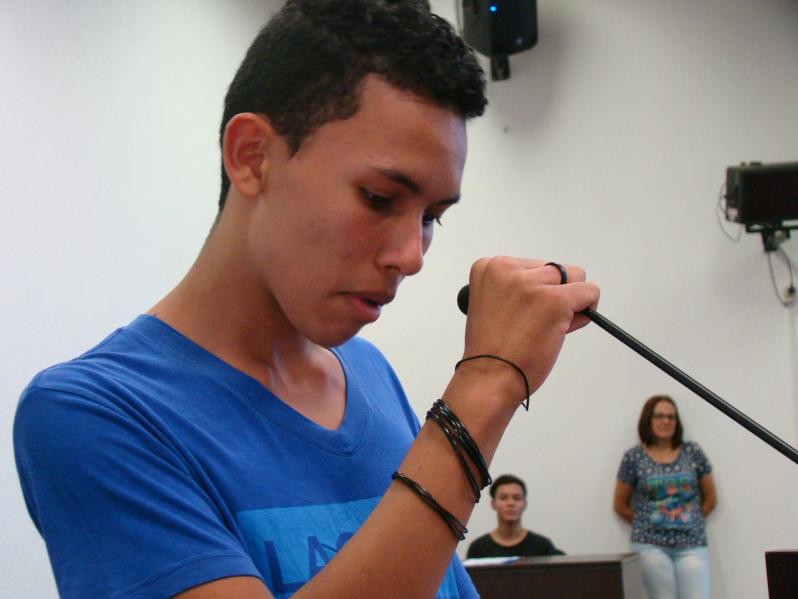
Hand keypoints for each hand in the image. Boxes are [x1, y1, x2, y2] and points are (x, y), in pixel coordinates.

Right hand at [462, 256, 599, 395]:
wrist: (489, 377)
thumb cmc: (491, 350)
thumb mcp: (493, 304)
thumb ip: (516, 288)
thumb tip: (554, 284)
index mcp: (489, 268)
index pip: (533, 265)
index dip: (536, 291)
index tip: (522, 312)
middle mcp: (508, 270)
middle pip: (555, 269)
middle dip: (554, 294)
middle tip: (537, 323)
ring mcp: (531, 284)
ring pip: (576, 276)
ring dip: (571, 301)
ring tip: (550, 325)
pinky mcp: (555, 300)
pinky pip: (590, 292)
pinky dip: (587, 311)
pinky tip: (565, 328)